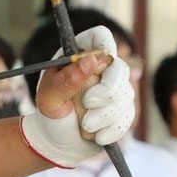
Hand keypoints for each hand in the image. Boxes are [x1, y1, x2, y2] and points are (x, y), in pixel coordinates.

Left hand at [25, 27, 133, 166]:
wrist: (57, 140)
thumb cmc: (50, 112)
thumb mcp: (49, 98)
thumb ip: (67, 79)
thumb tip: (92, 60)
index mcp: (80, 56)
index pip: (100, 36)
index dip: (103, 45)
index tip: (96, 64)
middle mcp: (102, 68)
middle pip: (121, 68)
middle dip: (107, 90)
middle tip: (87, 103)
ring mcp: (115, 88)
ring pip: (126, 94)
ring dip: (105, 114)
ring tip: (86, 125)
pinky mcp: (123, 110)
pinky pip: (128, 116)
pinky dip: (112, 128)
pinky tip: (98, 135)